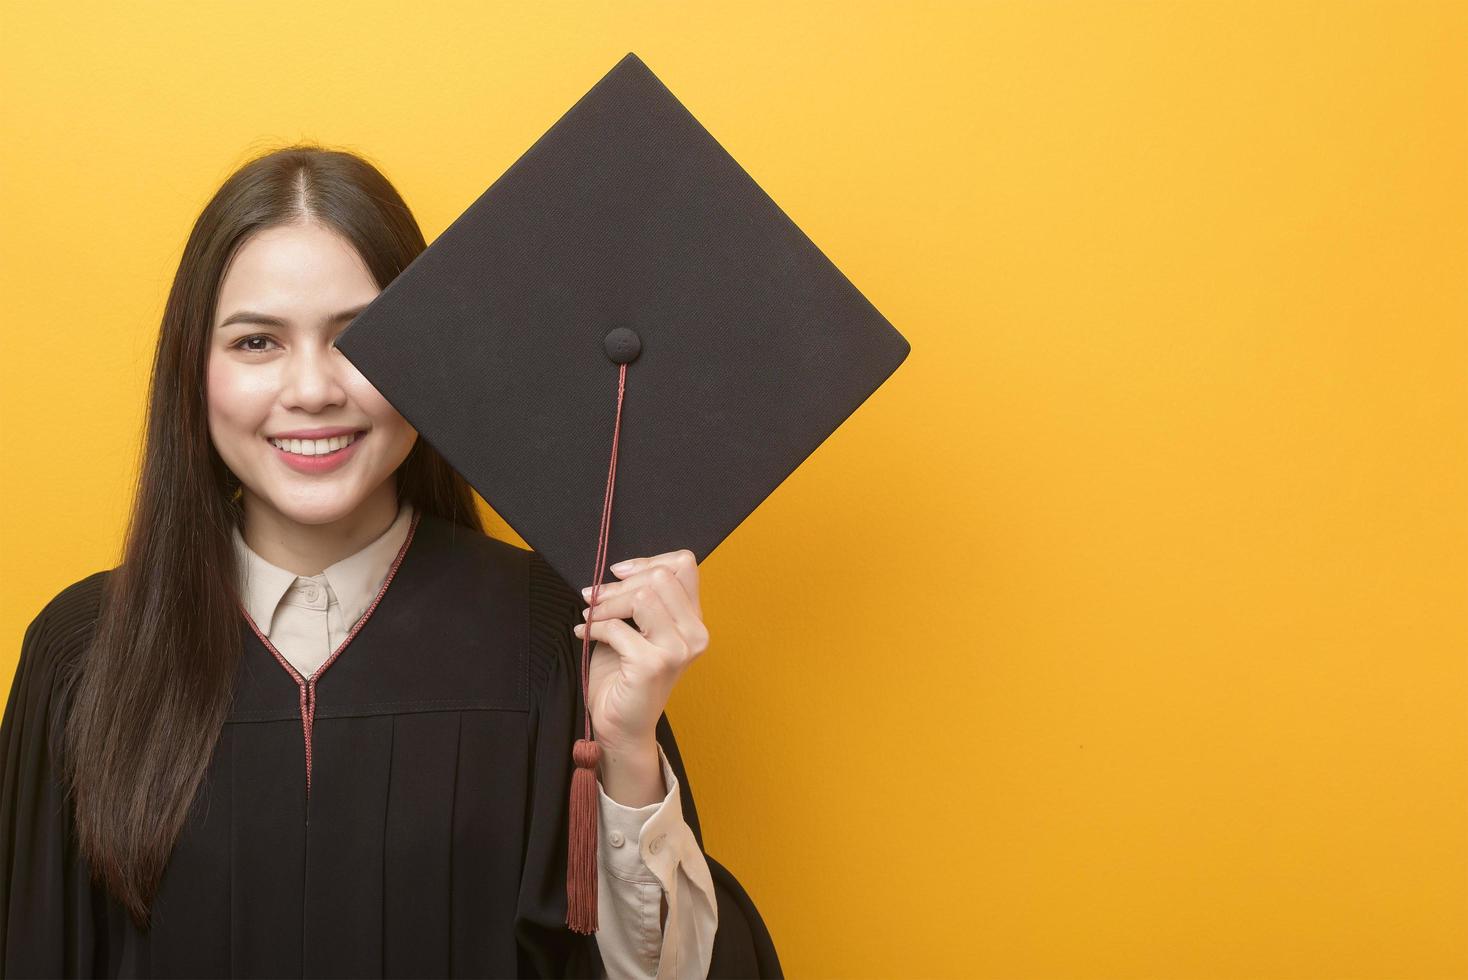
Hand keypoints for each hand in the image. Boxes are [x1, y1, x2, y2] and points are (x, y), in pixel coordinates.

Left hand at [572, 549, 709, 751]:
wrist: (620, 725)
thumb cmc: (625, 675)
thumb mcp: (638, 628)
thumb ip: (642, 599)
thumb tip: (621, 570)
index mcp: (693, 620)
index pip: (684, 565)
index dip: (647, 561)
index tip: (618, 573)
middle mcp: (694, 634)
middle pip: (661, 576)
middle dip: (619, 585)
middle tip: (593, 597)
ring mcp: (677, 650)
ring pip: (643, 596)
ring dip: (606, 604)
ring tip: (589, 616)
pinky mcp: (654, 664)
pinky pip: (618, 628)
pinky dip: (595, 628)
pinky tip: (584, 635)